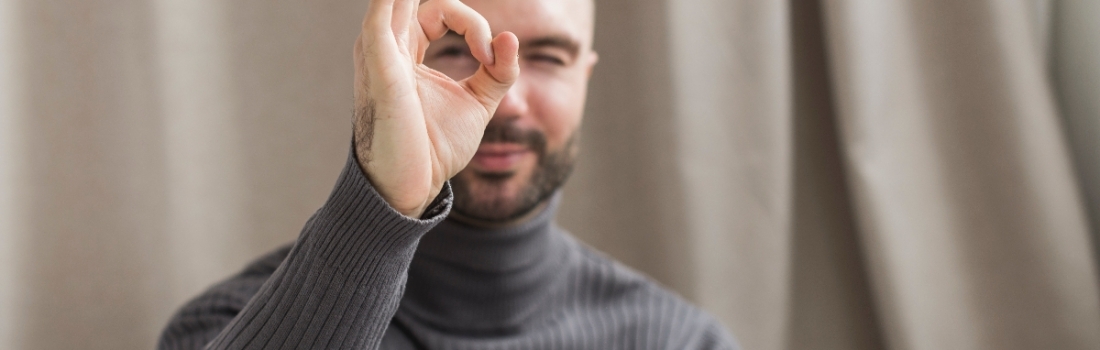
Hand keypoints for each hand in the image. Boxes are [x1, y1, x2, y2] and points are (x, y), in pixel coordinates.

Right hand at [353, 0, 518, 216]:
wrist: (414, 185)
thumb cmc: (435, 147)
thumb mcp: (478, 102)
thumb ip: (498, 71)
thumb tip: (510, 38)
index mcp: (407, 52)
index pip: (439, 11)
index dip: (472, 25)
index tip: (489, 59)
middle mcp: (389, 48)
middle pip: (417, 1)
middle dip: (453, 9)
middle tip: (478, 38)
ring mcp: (379, 56)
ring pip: (394, 0)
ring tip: (442, 6)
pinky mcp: (379, 70)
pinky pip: (378, 23)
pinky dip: (387, 3)